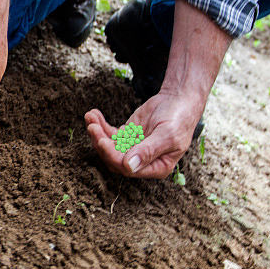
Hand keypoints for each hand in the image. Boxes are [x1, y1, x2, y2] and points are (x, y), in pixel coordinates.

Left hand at [84, 89, 203, 177]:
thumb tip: (129, 167)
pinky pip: (109, 134)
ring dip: (97, 133)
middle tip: (92, 126)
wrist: (179, 100)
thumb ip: (148, 151)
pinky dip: (100, 125)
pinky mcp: (126, 136)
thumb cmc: (179, 118)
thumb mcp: (167, 135)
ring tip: (90, 117)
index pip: (127, 168)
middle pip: (114, 158)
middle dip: (101, 143)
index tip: (102, 140)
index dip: (112, 156)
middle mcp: (142, 161)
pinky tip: (93, 114)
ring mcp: (132, 148)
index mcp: (156, 167)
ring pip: (109, 146)